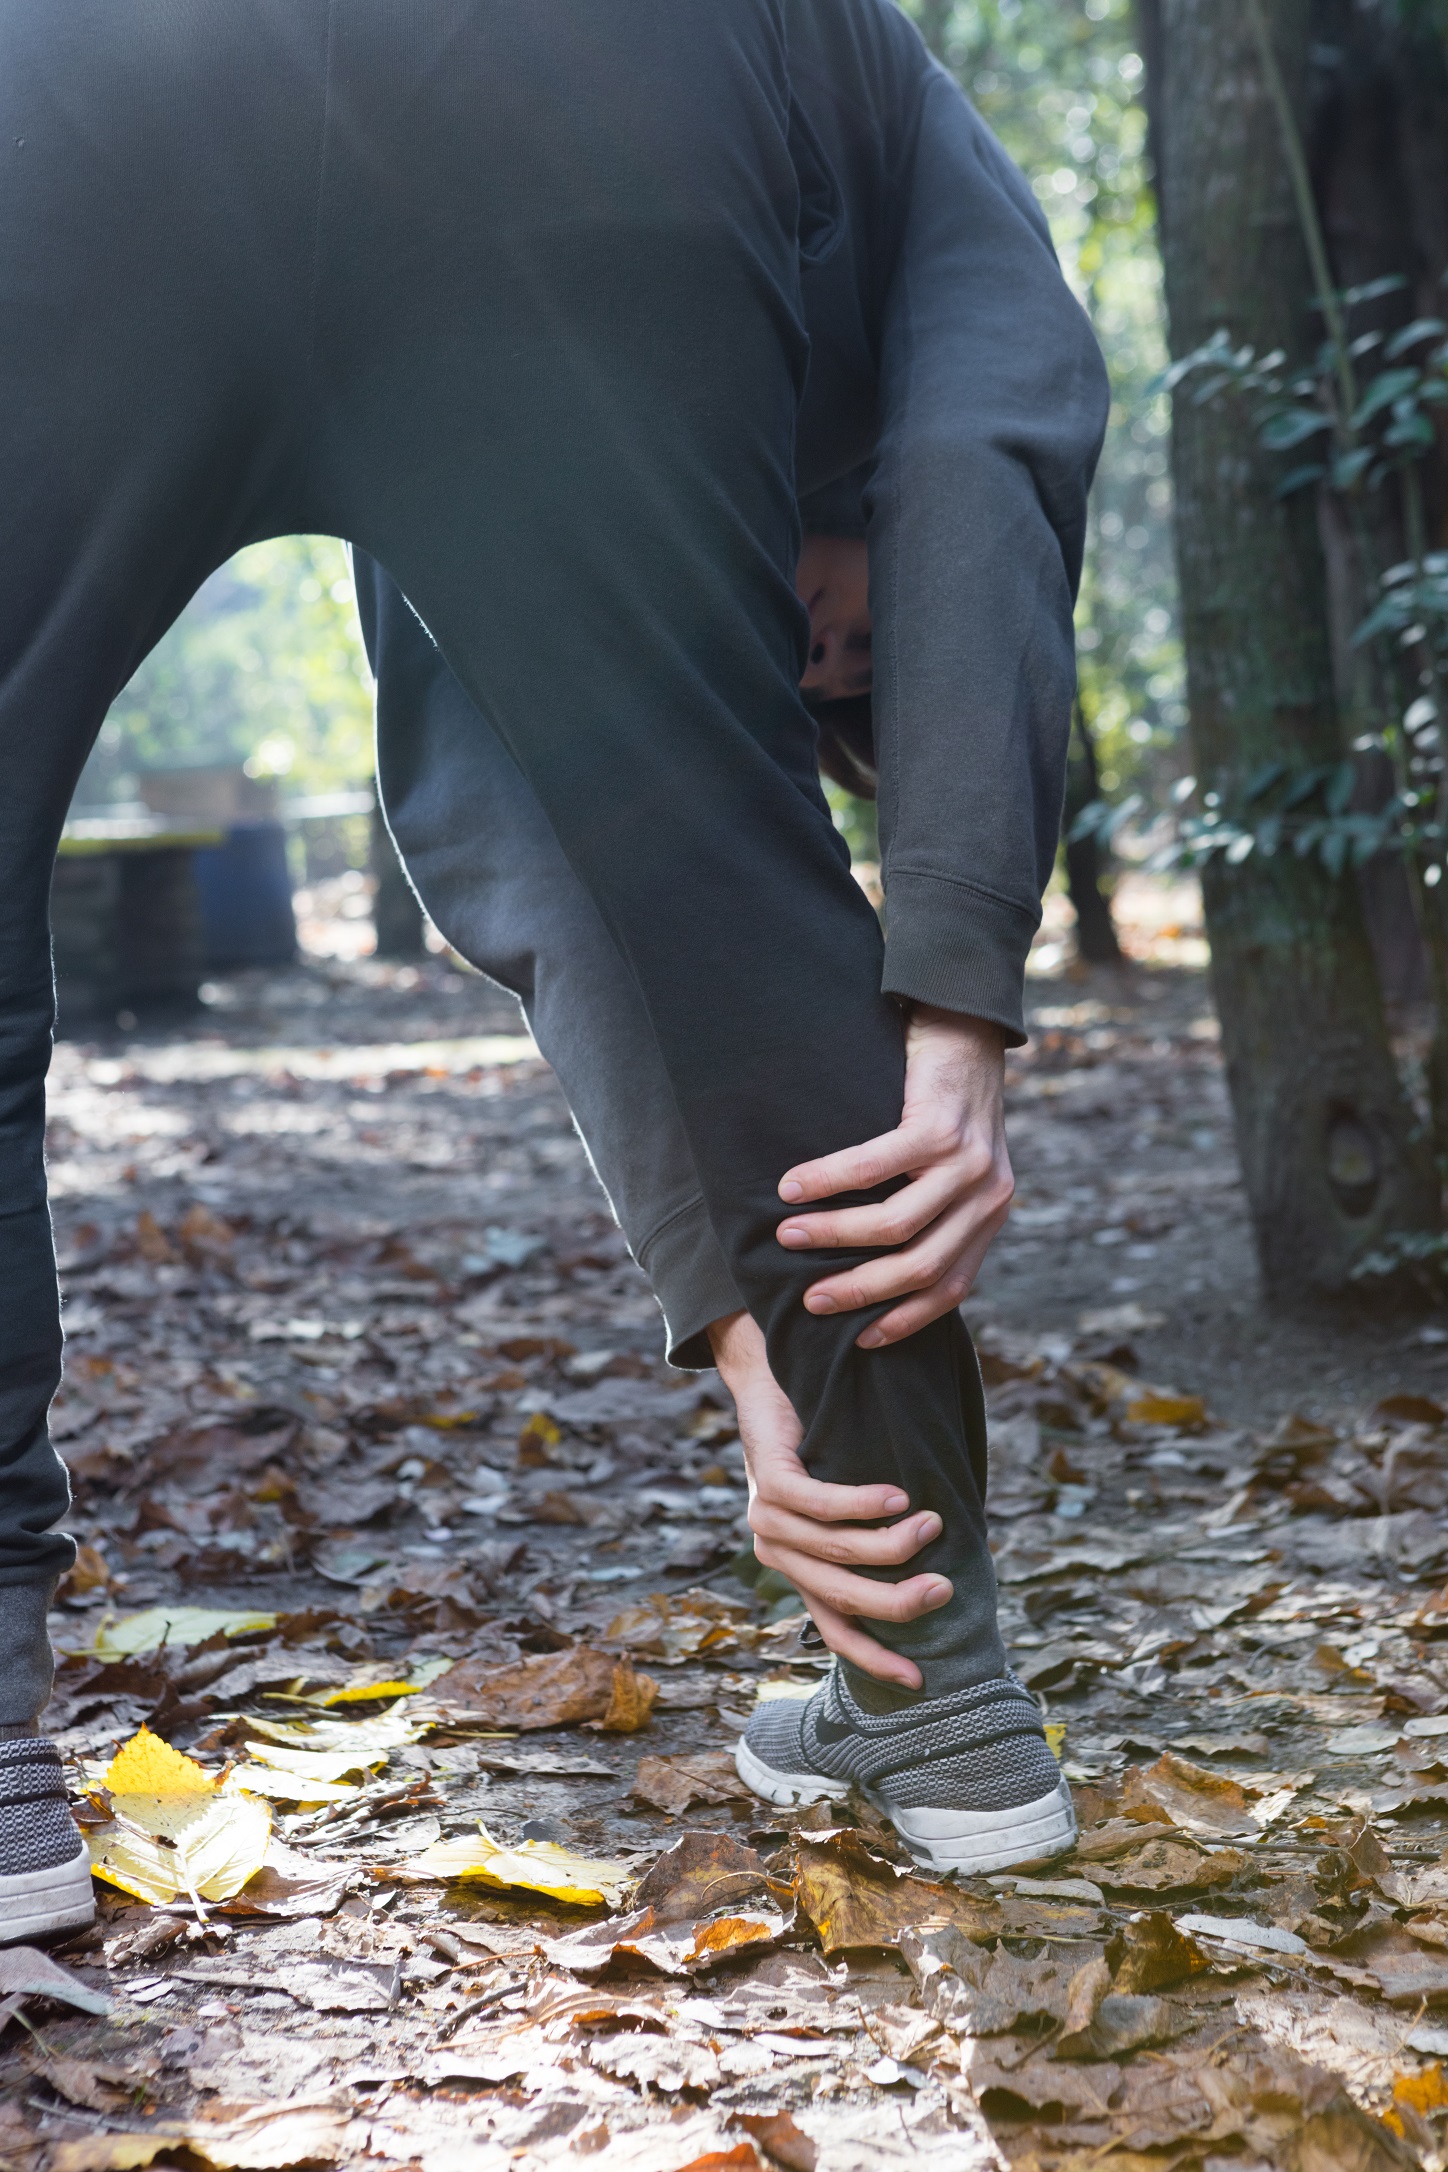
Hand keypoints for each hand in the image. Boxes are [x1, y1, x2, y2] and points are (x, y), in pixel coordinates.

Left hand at [708, 1309, 950, 1688]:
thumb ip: (880, 1539)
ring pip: (835, 1550)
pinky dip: (862, 1503)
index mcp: (799, 1568)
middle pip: (841, 1596)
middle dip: (897, 1602)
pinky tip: (897, 1497)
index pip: (836, 1627)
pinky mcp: (768, 1480)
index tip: (917, 1679)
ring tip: (934, 1522)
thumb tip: (951, 1564)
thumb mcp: (851, 1504)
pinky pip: (819, 1503)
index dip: (874, 1658)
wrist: (770, 1385)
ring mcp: (768, 1518)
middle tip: (944, 1588)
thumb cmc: (824, 1446)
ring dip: (891, 1544)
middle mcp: (779, 1552)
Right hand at [775, 1007, 1012, 1347]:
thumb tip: (871, 1264)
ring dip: (834, 1235)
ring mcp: (968, 1162)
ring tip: (786, 1234)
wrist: (967, 1024)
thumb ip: (932, 1211)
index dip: (907, 1319)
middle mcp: (987, 1194)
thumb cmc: (943, 1098)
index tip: (862, 1341)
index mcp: (989, 1211)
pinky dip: (827, 1181)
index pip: (953, 1286)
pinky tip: (792, 1187)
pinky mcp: (940, 1127)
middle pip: (922, 1266)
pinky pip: (874, 1168)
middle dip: (861, 1291)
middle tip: (811, 1301)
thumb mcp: (953, 1165)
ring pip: (895, 1224)